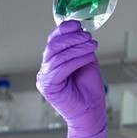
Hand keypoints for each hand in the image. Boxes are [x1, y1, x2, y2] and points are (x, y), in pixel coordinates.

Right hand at [36, 20, 107, 137]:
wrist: (91, 113)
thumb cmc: (89, 91)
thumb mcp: (86, 62)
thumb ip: (80, 48)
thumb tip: (80, 30)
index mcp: (52, 63)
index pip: (53, 41)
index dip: (64, 30)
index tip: (77, 24)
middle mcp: (45, 70)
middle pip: (53, 46)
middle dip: (72, 38)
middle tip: (88, 36)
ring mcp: (44, 78)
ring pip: (58, 55)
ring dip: (77, 47)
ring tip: (92, 44)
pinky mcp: (48, 87)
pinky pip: (61, 68)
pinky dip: (76, 59)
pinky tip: (88, 56)